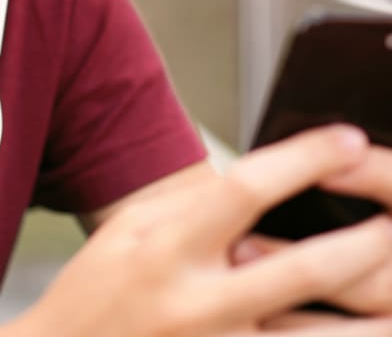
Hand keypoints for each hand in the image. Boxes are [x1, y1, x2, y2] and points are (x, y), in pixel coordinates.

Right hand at [0, 126, 391, 335]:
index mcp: (167, 247)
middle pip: (305, 269)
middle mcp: (198, 303)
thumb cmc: (95, 292)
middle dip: (366, 241)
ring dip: (374, 317)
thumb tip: (257, 183)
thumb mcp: (127, 229)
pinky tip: (363, 327)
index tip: (346, 140)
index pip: (247, 188)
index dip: (303, 160)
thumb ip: (190, 206)